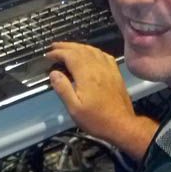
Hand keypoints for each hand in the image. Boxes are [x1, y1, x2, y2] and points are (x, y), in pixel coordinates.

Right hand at [46, 42, 157, 159]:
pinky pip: (104, 55)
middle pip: (81, 49)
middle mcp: (98, 68)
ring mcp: (109, 69)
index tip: (48, 55)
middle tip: (54, 46)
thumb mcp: (74, 108)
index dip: (58, 53)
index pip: (70, 55)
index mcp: (86, 75)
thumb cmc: (96, 119)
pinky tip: (91, 54)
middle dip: (66, 46)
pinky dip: (94, 51)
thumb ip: (63, 88)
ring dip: (79, 46)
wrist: (121, 125)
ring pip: (93, 50)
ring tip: (69, 48)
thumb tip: (54, 73)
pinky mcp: (116, 73)